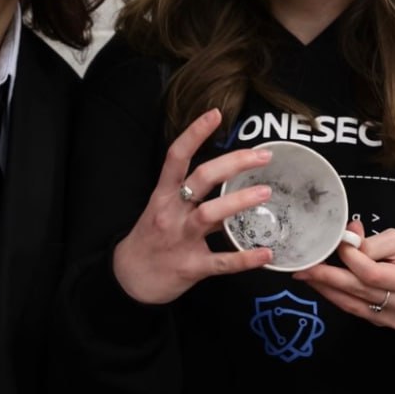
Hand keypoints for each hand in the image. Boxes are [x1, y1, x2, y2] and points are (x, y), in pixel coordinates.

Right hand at [112, 109, 275, 304]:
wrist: (129, 278)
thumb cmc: (151, 237)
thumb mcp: (162, 208)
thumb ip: (191, 194)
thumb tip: (228, 176)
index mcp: (163, 195)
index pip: (176, 156)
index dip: (195, 133)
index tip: (216, 115)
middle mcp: (171, 212)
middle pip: (201, 179)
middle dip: (233, 163)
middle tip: (263, 156)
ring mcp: (180, 239)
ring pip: (209, 214)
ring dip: (239, 201)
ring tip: (265, 192)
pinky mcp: (190, 267)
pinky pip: (221, 262)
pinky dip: (244, 258)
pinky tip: (265, 253)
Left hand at [293, 223, 394, 329]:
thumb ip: (371, 242)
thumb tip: (345, 239)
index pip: (372, 274)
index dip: (350, 259)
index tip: (338, 244)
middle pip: (359, 291)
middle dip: (327, 278)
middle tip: (304, 268)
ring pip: (353, 305)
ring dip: (326, 290)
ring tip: (306, 277)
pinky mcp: (386, 324)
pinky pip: (356, 311)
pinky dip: (337, 298)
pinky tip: (323, 287)